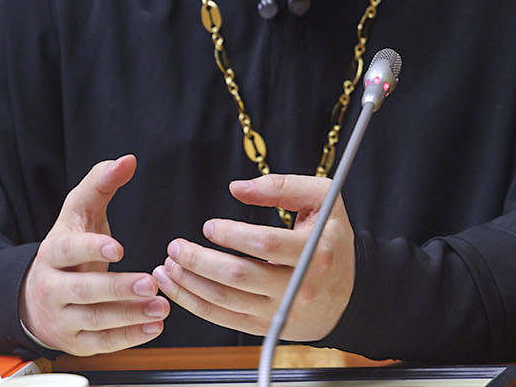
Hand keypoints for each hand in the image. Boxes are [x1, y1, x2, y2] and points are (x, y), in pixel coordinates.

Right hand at [19, 155, 169, 354]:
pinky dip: (128, 338)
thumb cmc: (68, 248)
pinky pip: (101, 343)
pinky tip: (154, 327)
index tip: (119, 248)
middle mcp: (52, 287)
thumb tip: (127, 160)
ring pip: (94, 320)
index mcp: (53, 252)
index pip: (68, 250)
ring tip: (161, 306)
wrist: (37, 296)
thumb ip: (100, 184)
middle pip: (82, 291)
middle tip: (151, 282)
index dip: (92, 249)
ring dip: (129, 316)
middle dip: (117, 288)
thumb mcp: (79, 214)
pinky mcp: (75, 342)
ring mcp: (61, 317)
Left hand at [153, 174, 355, 340]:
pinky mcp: (267, 328)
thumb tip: (238, 188)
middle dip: (199, 261)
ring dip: (189, 283)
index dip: (232, 235)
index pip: (265, 244)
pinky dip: (195, 304)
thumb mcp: (322, 199)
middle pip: (239, 276)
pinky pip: (223, 319)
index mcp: (316, 252)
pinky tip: (178, 287)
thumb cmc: (331, 239)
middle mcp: (298, 286)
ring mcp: (281, 312)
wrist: (347, 294)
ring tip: (168, 266)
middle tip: (175, 246)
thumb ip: (282, 187)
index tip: (209, 226)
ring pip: (225, 300)